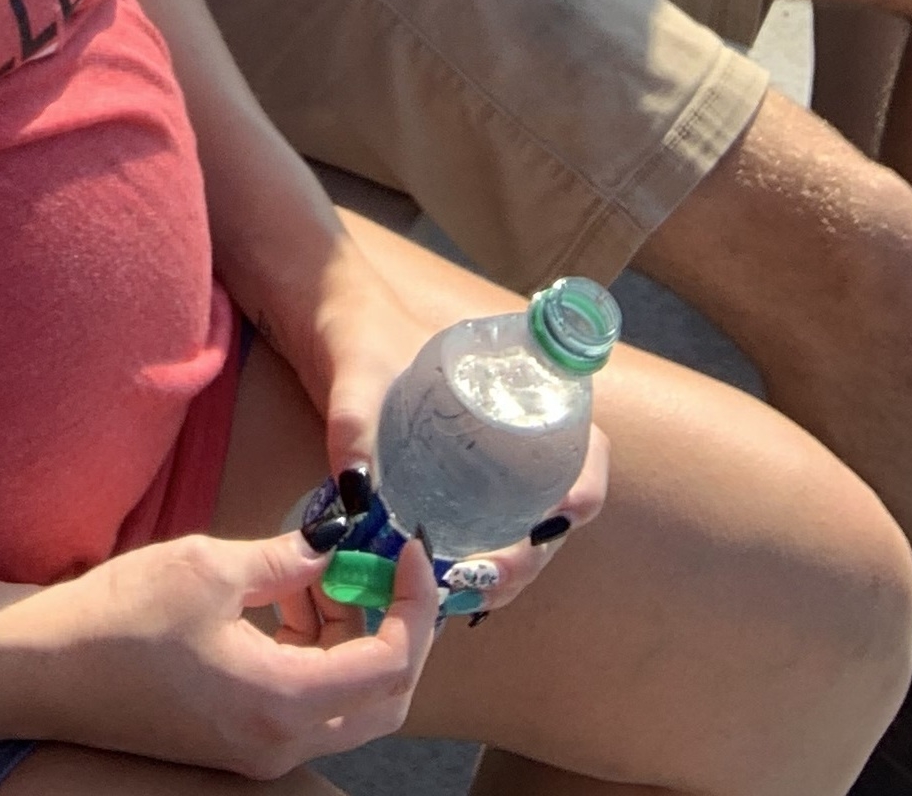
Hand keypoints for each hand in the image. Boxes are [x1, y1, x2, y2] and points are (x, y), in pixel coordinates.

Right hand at [0, 524, 438, 778]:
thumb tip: (338, 543)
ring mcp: (260, 752)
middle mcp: (282, 745)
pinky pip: (308, 706)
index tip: (407, 549)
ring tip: (319, 572)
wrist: (48, 668)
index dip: (412, 604)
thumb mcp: (211, 568)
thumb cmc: (121, 618)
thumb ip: (288, 559)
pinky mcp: (239, 743)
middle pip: (385, 700)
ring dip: (354, 638)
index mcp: (283, 703)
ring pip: (348, 706)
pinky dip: (318, 655)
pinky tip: (286, 601)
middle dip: (397, 629)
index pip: (390, 665)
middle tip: (386, 568)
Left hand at [295, 245, 607, 616]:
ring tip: (459, 596)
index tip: (553, 523)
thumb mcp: (357, 369)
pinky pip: (481, 536)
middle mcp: (511, 434)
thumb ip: (354, 422)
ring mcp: (484, 465)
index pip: (585, 448)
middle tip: (482, 579)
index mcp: (517, 390)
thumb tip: (354, 493)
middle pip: (552, 511)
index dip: (584, 490)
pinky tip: (439, 589)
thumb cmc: (357, 326)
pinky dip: (469, 567)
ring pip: (519, 533)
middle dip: (529, 556)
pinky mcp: (451, 487)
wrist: (325, 315)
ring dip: (502, 573)